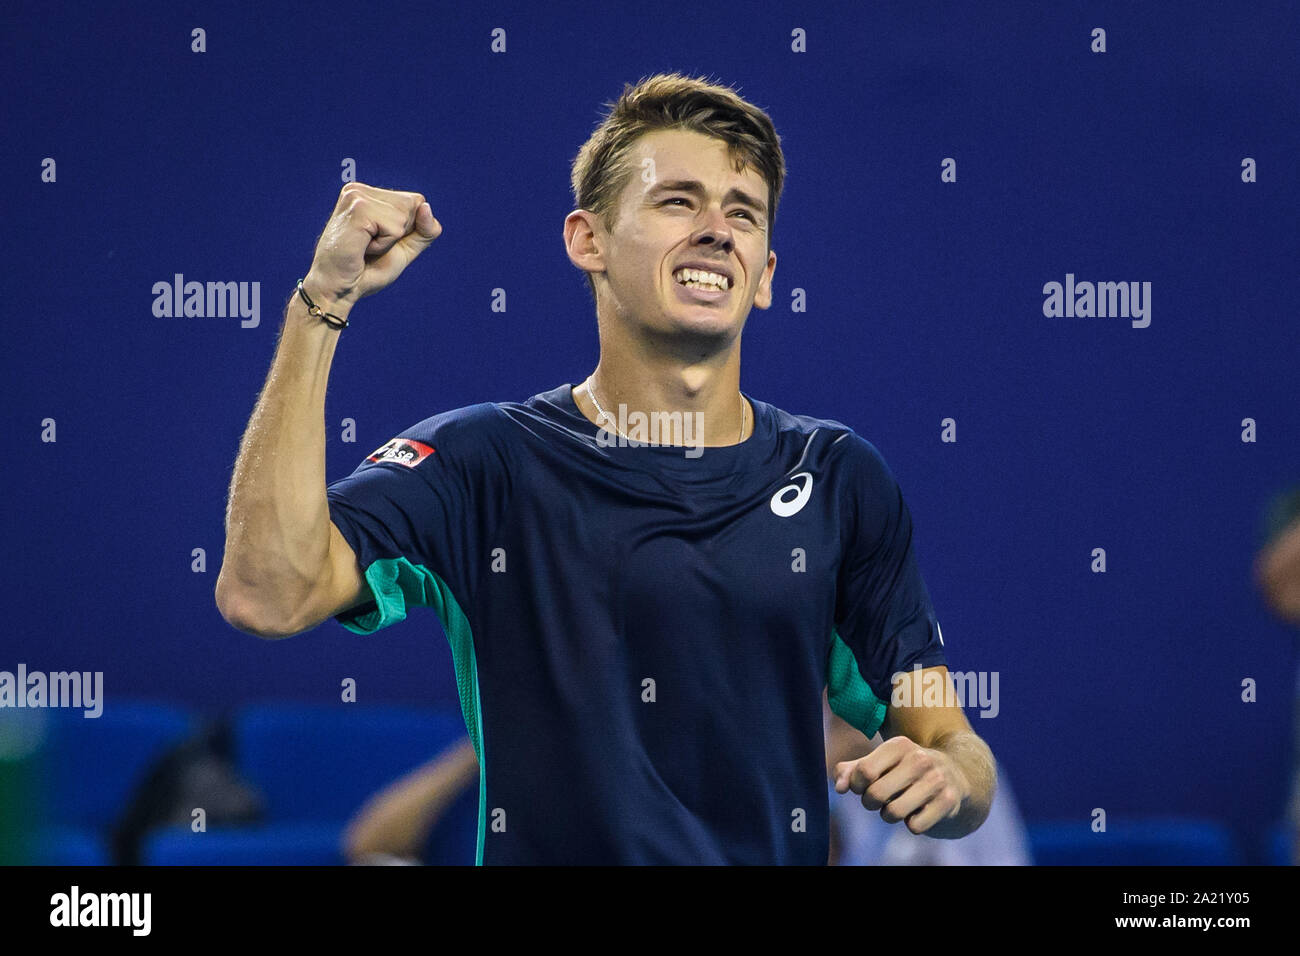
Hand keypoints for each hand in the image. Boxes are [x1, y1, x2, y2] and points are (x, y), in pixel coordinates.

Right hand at [305, 182, 441, 308]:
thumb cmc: (368, 271)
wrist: (340, 290)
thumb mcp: (405, 248)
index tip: (379, 240)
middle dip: (400, 234)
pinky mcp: (357, 209)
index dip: (408, 228)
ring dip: (390, 241)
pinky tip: (362, 247)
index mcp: (369, 194)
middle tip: (370, 246)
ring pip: (404, 216)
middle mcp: (360, 190)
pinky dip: (383, 245)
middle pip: (414, 204)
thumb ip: (424, 230)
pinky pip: (394, 228)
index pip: (416, 201)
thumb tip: (427, 206)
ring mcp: (357, 196)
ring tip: (365, 246)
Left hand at [833, 734, 970, 835]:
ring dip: (888, 816)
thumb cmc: (906, 769)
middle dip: (870, 803)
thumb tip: (839, 788)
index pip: (864, 771)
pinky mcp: (948, 802)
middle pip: (875, 795)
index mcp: (899, 744)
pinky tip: (919, 812)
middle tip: (878, 800)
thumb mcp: (881, 762)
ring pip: (893, 813)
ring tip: (897, 806)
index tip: (863, 786)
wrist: (956, 775)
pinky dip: (912, 824)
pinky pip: (915, 826)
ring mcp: (936, 780)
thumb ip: (852, 771)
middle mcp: (919, 759)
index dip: (857, 785)